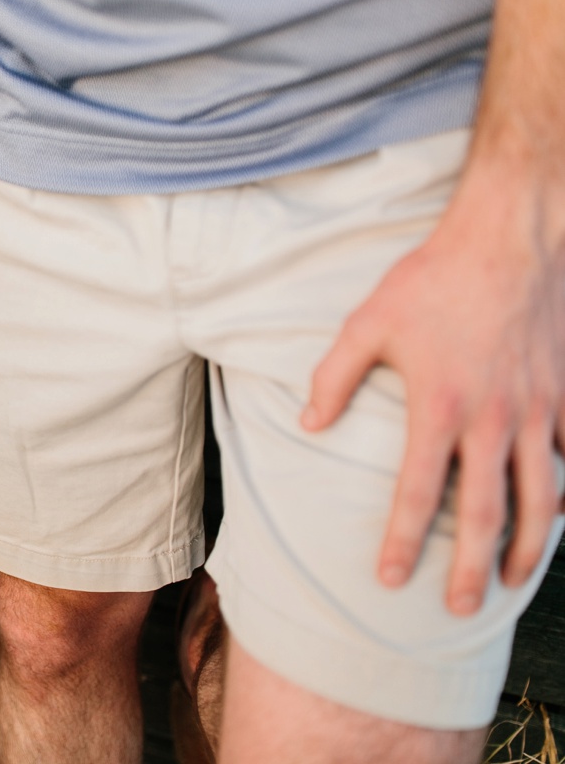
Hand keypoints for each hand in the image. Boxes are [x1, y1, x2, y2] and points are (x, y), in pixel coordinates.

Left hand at [303, 156, 564, 615]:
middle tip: (457, 608)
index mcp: (440, 409)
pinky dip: (561, 490)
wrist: (509, 240)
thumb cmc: (431, 279)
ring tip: (510, 581)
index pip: (419, 495)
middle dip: (470, 569)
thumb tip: (309, 425)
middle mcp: (494, 421)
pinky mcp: (564, 396)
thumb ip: (334, 377)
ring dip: (528, 547)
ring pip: (542, 498)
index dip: (404, 543)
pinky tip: (548, 513)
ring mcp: (538, 411)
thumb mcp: (366, 323)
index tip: (391, 579)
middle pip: (488, 515)